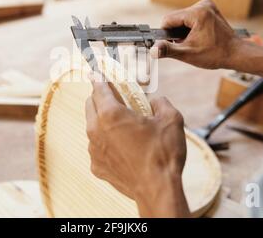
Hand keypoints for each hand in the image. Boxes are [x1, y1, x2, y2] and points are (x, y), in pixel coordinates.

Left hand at [85, 77, 189, 216]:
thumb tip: (154, 100)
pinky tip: (123, 147)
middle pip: (90, 105)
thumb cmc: (164, 154)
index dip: (98, 77)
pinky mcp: (96, 166)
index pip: (98, 88)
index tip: (95, 71)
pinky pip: (97, 147)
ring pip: (92, 126)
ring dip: (103, 120)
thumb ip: (160, 102)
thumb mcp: (171, 119)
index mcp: (111, 114)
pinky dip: (106, 142)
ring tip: (122, 125)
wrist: (158, 190)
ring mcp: (94, 150)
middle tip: (115, 97)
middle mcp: (96, 130)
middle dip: (100, 97)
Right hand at [151, 0, 240, 69]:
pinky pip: (191, 16)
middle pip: (176, 18)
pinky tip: (199, 36)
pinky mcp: (209, 8)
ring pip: (183, 18)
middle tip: (188, 44)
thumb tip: (153, 50)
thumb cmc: (215, 54)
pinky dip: (191, 27)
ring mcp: (207, 5)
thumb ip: (168, 50)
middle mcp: (203, 5)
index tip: (174, 44)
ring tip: (195, 41)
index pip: (168, 19)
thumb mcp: (188, 54)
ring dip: (183, 30)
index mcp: (197, 13)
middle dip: (177, 32)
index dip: (167, 34)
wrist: (236, 53)